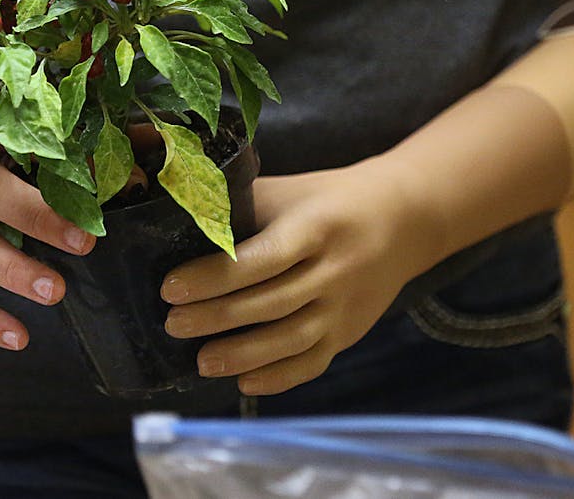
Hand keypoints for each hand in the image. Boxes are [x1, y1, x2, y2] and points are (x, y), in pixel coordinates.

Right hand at [0, 94, 94, 352]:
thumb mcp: (12, 115)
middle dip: (34, 216)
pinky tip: (17, 337)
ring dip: (10, 270)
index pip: (18, 135)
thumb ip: (75, 134)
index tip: (116, 181)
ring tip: (54, 291)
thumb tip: (148, 155)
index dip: (66, 158)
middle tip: (85, 241)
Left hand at [160, 157, 440, 394]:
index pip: (261, 259)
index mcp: (314, 227)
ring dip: (242, 355)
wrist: (403, 218)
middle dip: (216, 318)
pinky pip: (312, 363)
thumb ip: (239, 207)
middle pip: (271, 303)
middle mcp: (334, 270)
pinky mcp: (349, 333)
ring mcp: (344, 307)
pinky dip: (278, 378)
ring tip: (201, 362)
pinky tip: (243, 383)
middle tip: (172, 325)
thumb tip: (173, 222)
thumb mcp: (286, 191)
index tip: (170, 288)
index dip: (213, 277)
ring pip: (291, 340)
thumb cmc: (326, 199)